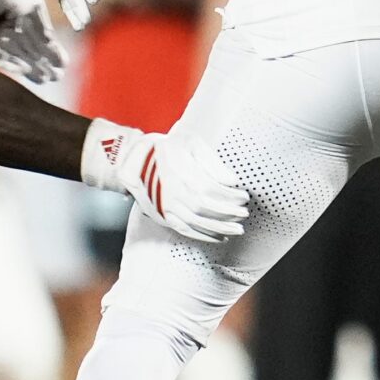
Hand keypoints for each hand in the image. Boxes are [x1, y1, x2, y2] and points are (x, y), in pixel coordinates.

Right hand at [80, 119, 248, 242]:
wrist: (135, 158)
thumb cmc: (167, 146)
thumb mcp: (190, 142)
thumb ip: (211, 161)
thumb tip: (231, 181)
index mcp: (180, 172)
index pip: (211, 189)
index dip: (230, 196)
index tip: (244, 197)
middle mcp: (172, 192)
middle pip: (205, 209)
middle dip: (228, 215)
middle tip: (244, 215)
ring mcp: (164, 206)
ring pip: (195, 223)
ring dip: (219, 229)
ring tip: (236, 230)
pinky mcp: (161, 215)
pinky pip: (183, 230)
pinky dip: (202, 236)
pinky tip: (217, 237)